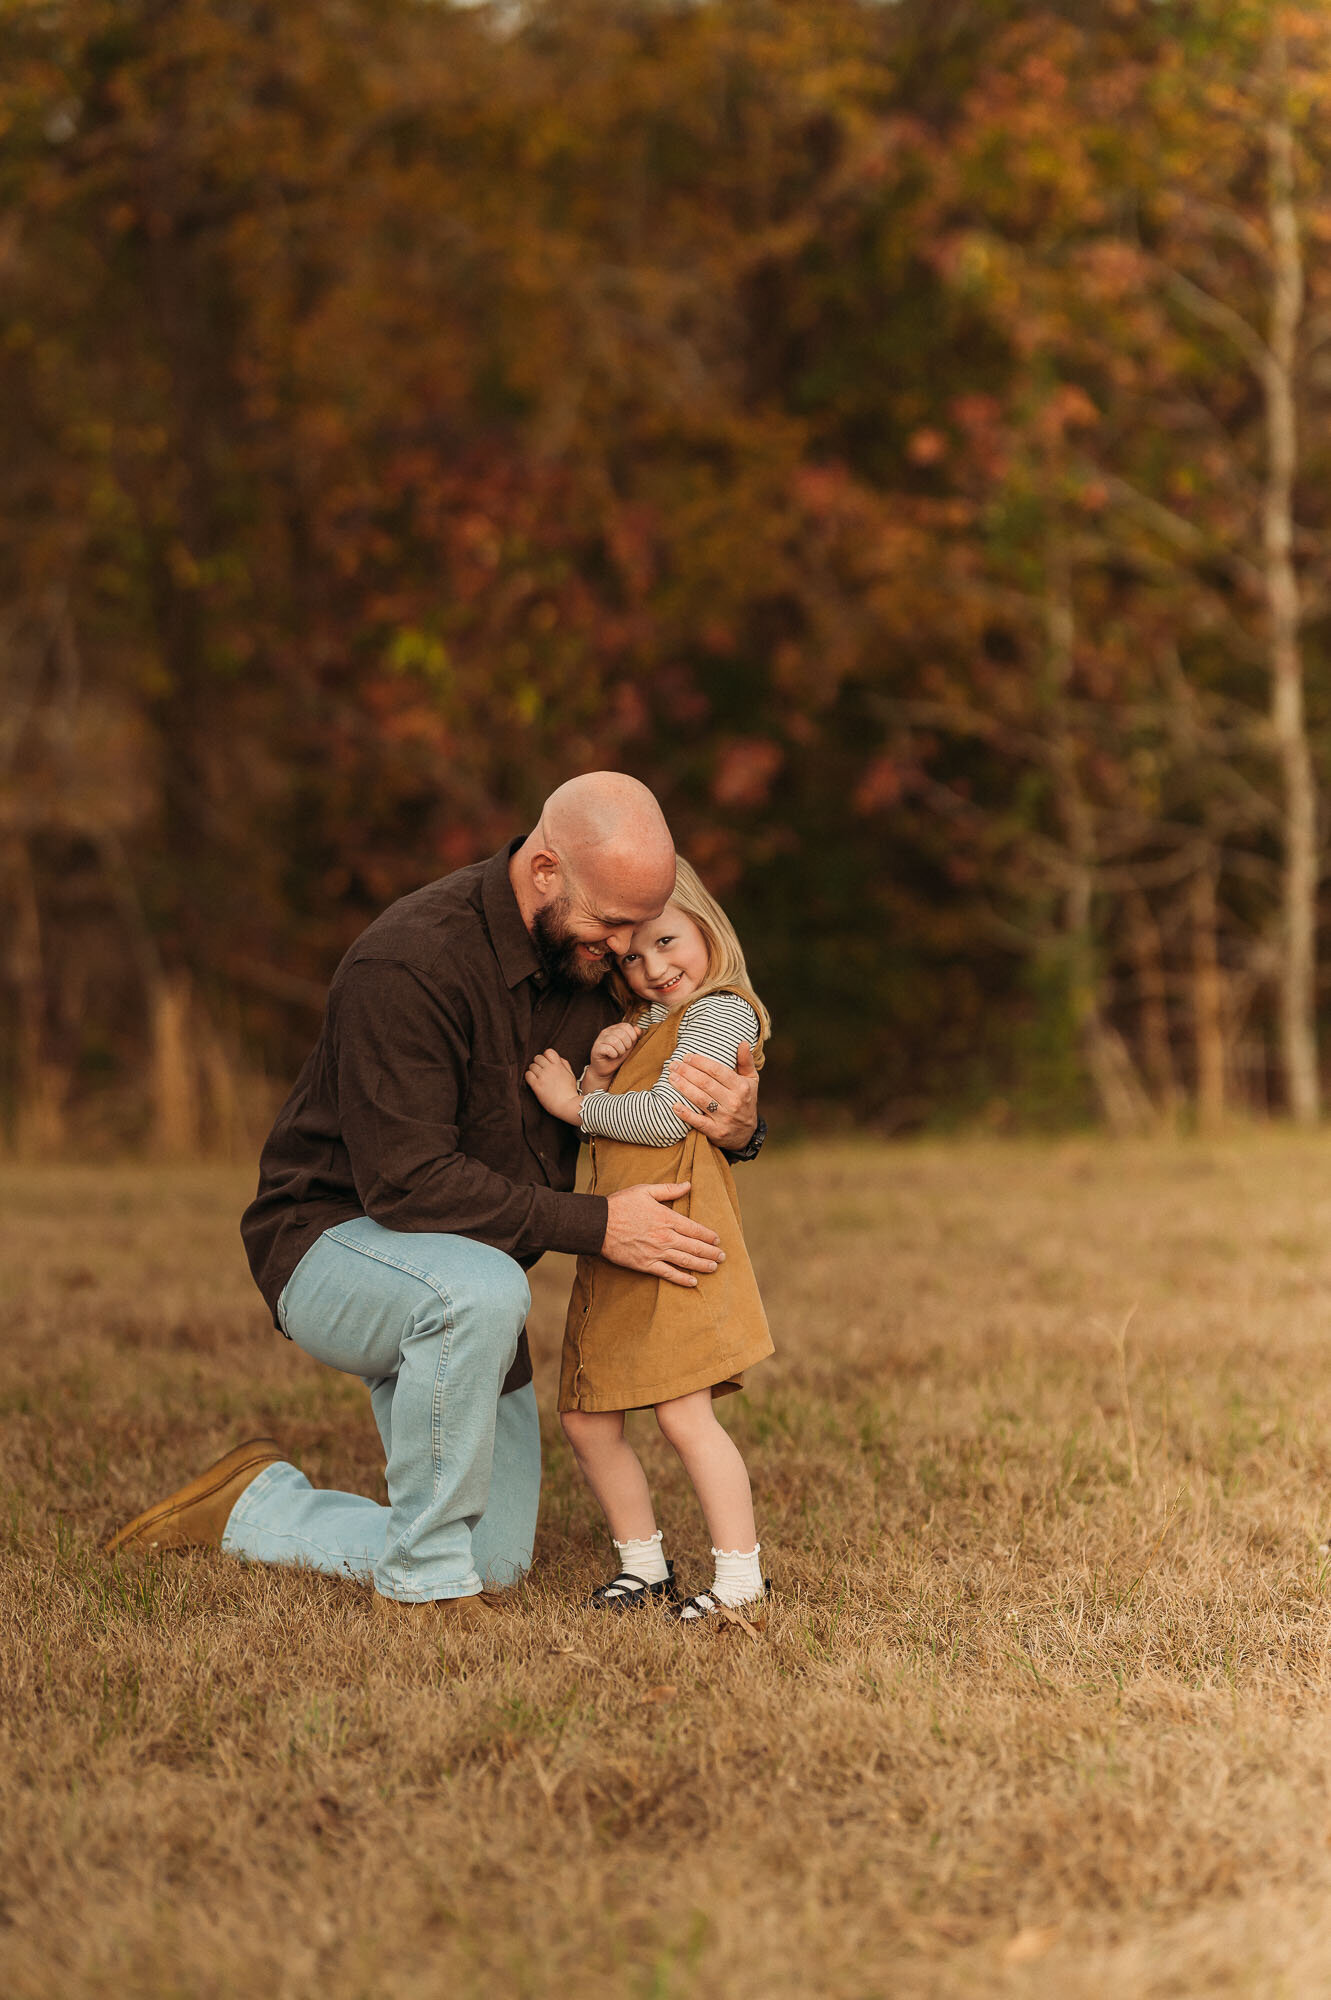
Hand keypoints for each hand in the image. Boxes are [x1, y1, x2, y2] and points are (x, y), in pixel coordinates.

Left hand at [525, 1048, 582, 1124]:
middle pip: (538, 1057)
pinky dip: (529, 1077)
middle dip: (538, 1063)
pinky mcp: (537, 1085)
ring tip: (537, 1077)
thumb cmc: (570, 1092)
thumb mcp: (571, 1075)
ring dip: (533, 1070)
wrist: (567, 1105)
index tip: (546, 1063)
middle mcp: (550, 1069)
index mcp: (559, 1065)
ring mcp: (543, 1077)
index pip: (548, 1051)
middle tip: (540, 1071)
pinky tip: (533, 1082)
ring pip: (531, 1066)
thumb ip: (564, 1064)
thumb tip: (558, 1058)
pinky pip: (527, 1075)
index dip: (546, 1056)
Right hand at [587, 1021, 639, 1087]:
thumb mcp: (628, 1046)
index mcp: (615, 1029)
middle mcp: (606, 1032)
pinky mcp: (596, 1049)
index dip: (632, 1036)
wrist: (606, 1069)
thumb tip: (638, 1030)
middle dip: (626, 1045)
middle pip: (622, 1033)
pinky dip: (613, 1055)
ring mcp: (600, 1039)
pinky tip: (612, 1056)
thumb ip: (634, 1037)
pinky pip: (608, 1049)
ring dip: (620, 1051)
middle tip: (623, 1051)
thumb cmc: (617, 1057)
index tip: (630, 1044)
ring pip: (615, 1041)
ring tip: (618, 1054)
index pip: (626, 1026)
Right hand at [601, 1183, 725, 1288]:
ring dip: (702, 1265)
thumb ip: (669, 1189)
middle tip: (722, 1257)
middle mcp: (665, 1237)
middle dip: (711, 1253)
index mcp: (667, 1218)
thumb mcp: (645, 1190)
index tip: (717, 1240)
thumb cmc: (620, 1205)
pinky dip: (682, 1279)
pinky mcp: (646, 1265)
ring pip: (686, 1261)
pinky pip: (668, 1274)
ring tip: (714, 1268)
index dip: (708, 1235)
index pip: (695, 1229)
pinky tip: (693, 1282)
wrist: (598, 1224)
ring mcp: (656, 1252)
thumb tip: (688, 1185)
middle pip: (694, 1247)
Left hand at [668, 1041, 759, 1150]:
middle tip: (673, 1065)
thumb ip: (746, 1062)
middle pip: (705, 1083)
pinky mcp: (716, 1132)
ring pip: (700, 1099)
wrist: (747, 1134)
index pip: (717, 1071)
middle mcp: (734, 1102)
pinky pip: (698, 1122)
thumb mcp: (751, 1081)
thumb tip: (743, 1042)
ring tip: (671, 1078)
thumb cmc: (745, 1101)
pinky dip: (685, 1113)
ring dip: (683, 1087)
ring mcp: (725, 1118)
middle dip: (687, 1072)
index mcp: (741, 1087)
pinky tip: (674, 1104)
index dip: (700, 1062)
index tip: (687, 1056)